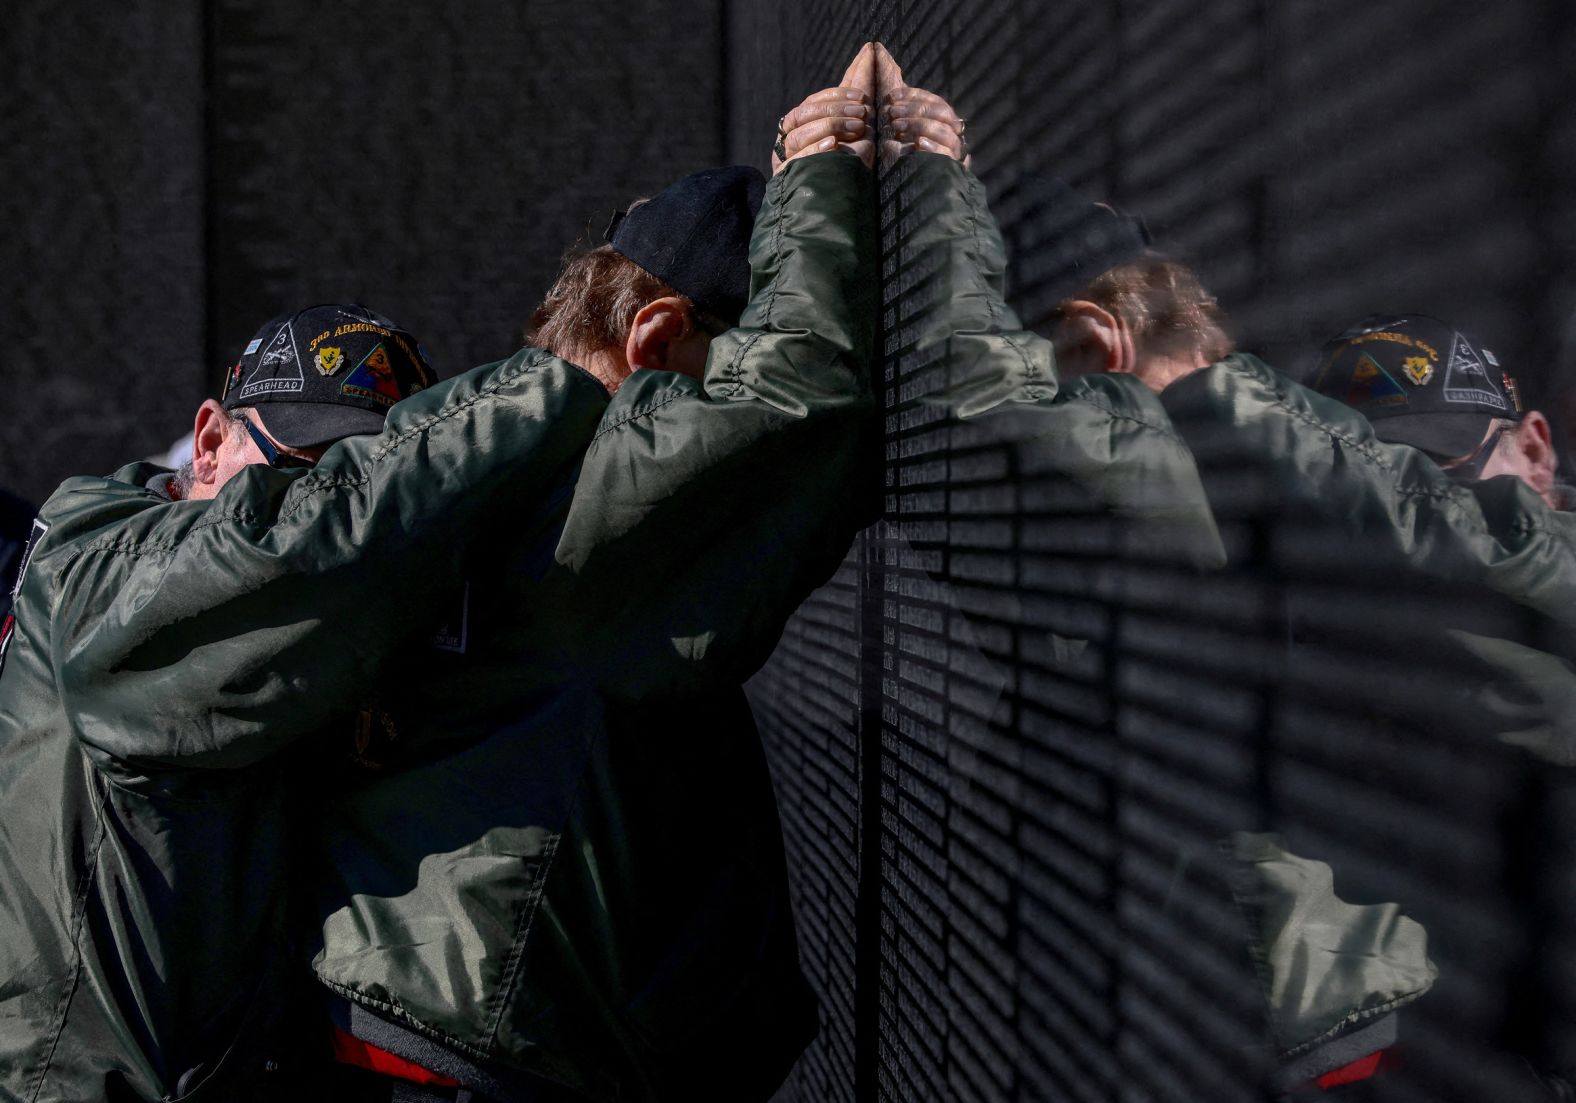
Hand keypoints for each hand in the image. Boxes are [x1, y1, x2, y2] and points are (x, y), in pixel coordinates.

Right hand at [772, 43, 875, 172]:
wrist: (838, 214)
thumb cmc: (849, 168)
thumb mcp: (856, 129)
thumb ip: (855, 97)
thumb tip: (868, 53)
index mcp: (799, 129)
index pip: (809, 105)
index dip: (834, 97)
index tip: (861, 97)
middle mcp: (787, 144)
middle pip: (800, 116)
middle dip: (833, 110)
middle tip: (862, 113)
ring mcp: (785, 163)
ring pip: (796, 136)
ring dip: (829, 126)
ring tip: (857, 128)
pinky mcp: (787, 183)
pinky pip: (796, 161)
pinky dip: (814, 150)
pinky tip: (833, 145)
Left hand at [871, 43, 969, 167]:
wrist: (901, 197)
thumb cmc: (891, 157)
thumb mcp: (886, 121)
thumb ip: (888, 94)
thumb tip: (878, 51)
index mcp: (939, 122)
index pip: (934, 102)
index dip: (913, 97)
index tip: (890, 99)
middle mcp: (951, 135)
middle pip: (943, 113)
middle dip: (915, 110)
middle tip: (890, 113)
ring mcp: (953, 154)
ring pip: (947, 132)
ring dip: (920, 126)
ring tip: (896, 128)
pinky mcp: (951, 173)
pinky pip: (949, 157)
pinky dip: (935, 149)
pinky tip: (918, 146)